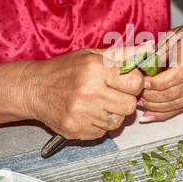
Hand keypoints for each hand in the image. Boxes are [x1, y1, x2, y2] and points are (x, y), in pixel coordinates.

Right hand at [18, 45, 150, 139]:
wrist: (33, 88)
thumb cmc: (65, 69)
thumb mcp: (93, 55)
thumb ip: (123, 54)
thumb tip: (149, 49)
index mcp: (95, 69)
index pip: (135, 83)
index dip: (134, 83)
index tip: (125, 81)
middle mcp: (88, 91)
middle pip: (129, 106)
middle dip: (125, 100)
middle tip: (113, 93)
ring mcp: (80, 113)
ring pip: (117, 122)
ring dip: (112, 113)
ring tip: (97, 102)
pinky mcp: (74, 130)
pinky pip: (103, 132)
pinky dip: (99, 124)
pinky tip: (88, 112)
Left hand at [138, 16, 182, 121]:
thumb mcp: (178, 34)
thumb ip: (160, 49)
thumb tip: (141, 61)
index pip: (175, 77)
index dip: (156, 83)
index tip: (141, 81)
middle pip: (174, 94)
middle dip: (151, 96)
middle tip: (134, 92)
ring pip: (176, 104)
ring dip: (154, 106)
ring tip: (138, 102)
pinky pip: (180, 109)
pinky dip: (163, 114)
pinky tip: (148, 115)